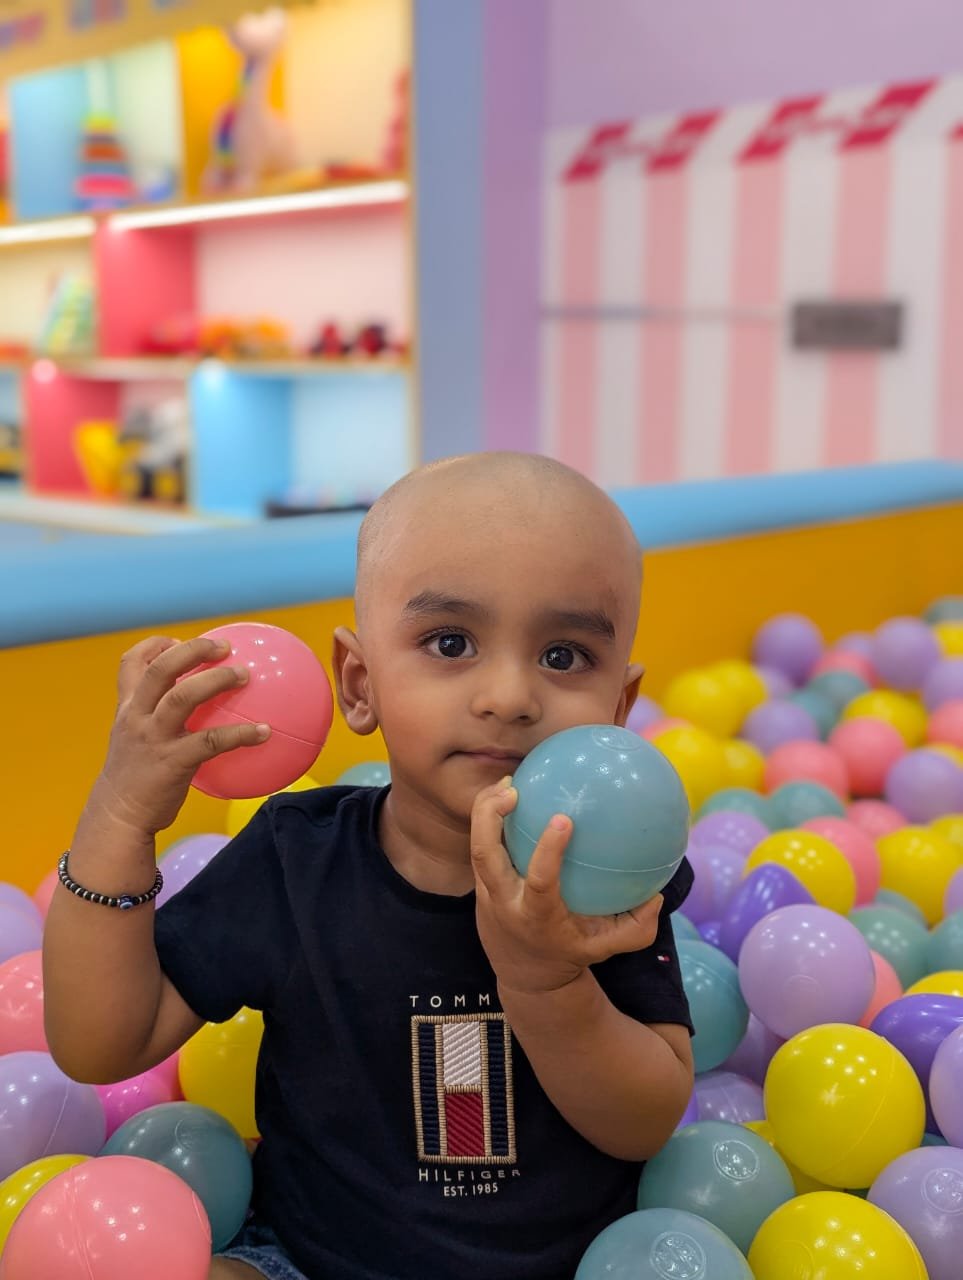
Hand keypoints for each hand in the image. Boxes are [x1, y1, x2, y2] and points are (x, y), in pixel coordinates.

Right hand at [86, 635, 269, 837]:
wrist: (118, 818)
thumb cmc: (135, 780)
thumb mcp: (134, 742)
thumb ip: (155, 721)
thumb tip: (198, 710)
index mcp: (127, 709)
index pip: (131, 664)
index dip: (155, 645)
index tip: (178, 641)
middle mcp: (137, 717)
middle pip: (161, 669)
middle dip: (193, 650)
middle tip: (224, 646)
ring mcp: (153, 738)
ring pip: (183, 697)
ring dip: (217, 680)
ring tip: (245, 675)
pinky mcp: (173, 762)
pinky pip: (212, 741)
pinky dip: (241, 734)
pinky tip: (265, 732)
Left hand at [470, 779, 663, 995]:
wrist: (526, 976)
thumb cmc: (569, 953)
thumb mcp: (605, 949)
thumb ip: (635, 928)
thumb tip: (658, 895)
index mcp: (537, 917)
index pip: (539, 881)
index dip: (548, 851)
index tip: (563, 819)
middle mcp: (505, 903)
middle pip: (483, 856)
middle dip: (490, 818)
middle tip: (513, 788)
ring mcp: (488, 893)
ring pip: (476, 847)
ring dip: (485, 811)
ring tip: (509, 782)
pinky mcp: (481, 885)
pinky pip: (483, 846)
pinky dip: (490, 819)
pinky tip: (510, 796)